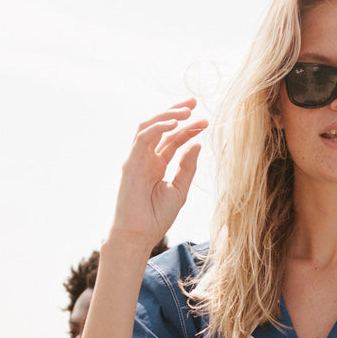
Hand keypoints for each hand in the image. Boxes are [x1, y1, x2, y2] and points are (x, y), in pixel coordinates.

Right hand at [111, 98, 207, 249]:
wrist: (139, 234)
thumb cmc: (156, 217)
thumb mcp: (179, 190)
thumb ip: (187, 167)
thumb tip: (197, 144)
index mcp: (157, 165)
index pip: (173, 139)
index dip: (188, 129)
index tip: (205, 122)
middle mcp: (146, 158)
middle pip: (161, 128)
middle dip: (176, 112)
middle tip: (194, 103)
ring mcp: (137, 158)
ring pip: (149, 126)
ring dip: (167, 115)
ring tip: (186, 110)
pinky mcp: (130, 162)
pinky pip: (143, 137)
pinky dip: (158, 127)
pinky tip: (174, 124)